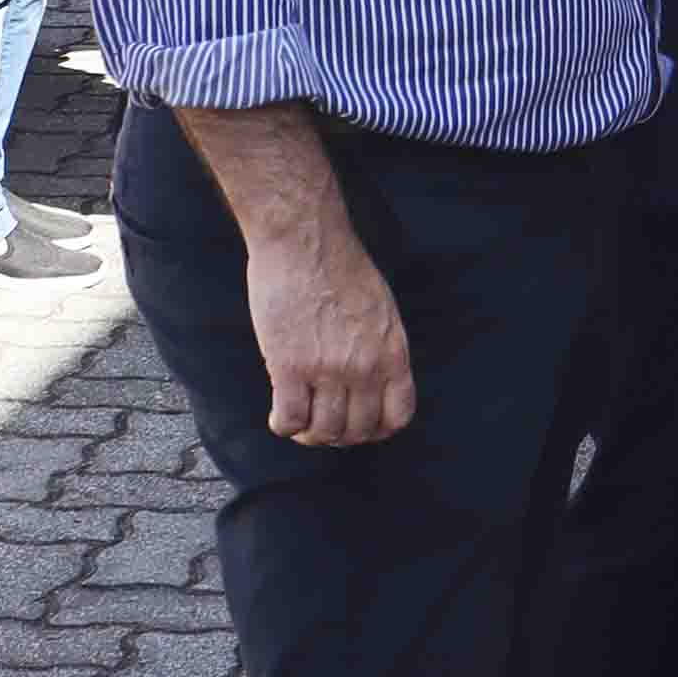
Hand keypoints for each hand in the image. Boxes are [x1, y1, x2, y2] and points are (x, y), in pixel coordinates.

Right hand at [251, 215, 412, 446]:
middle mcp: (366, 367)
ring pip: (323, 431)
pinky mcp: (290, 367)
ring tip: (299, 420)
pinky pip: (290, 420)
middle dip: (339, 435)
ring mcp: (329, 369)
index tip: (358, 424)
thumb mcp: (380, 310)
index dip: (377, 429)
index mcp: (393, 352)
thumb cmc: (339, 267)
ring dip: (309, 434)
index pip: (398, 416)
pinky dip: (283, 426)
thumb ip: (379, 348)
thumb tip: (371, 380)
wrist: (304, 240)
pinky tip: (278, 414)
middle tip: (320, 423)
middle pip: (358, 430)